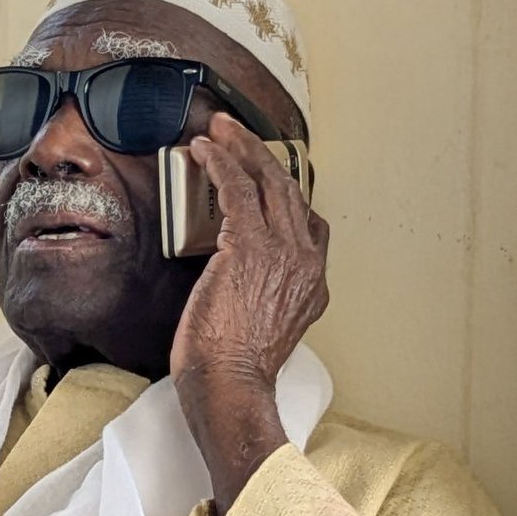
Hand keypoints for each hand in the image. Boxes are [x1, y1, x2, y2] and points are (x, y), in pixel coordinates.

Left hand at [171, 112, 330, 515]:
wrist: (229, 386)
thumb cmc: (233, 370)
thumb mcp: (263, 331)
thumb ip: (264, 300)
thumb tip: (240, 282)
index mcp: (313, 284)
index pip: (309, 224)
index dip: (287, 194)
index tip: (265, 178)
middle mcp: (306, 262)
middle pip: (290, 193)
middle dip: (263, 158)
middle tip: (239, 134)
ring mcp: (281, 252)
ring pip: (267, 182)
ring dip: (242, 149)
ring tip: (221, 129)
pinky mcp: (248, 246)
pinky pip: (236, 189)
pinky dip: (221, 163)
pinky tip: (203, 149)